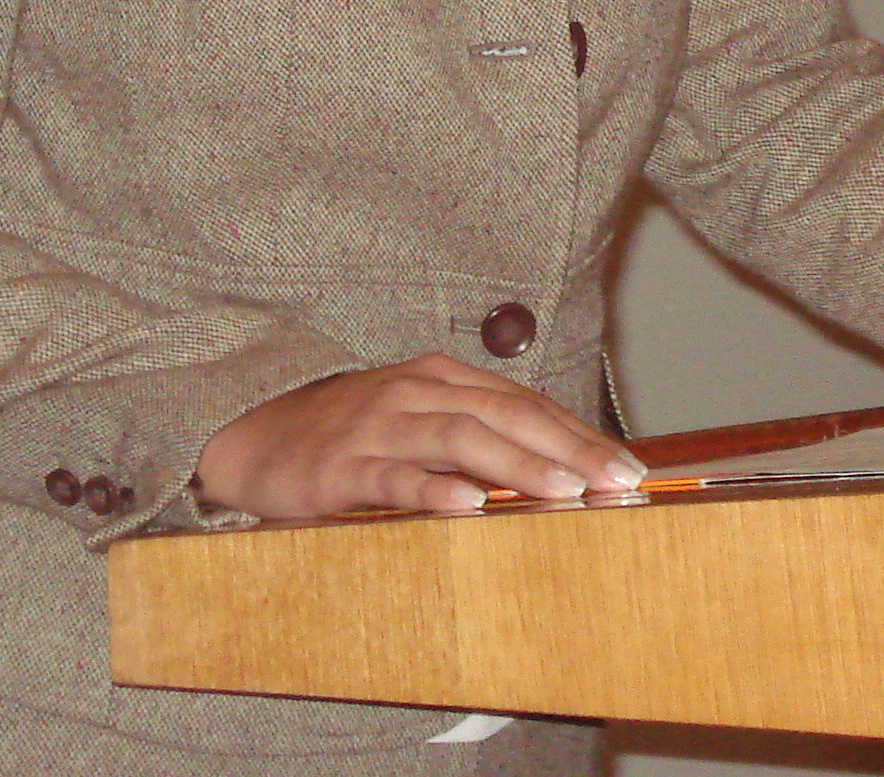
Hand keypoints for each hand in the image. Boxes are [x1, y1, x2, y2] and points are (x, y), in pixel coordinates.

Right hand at [193, 352, 647, 518]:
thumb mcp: (415, 419)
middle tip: (618, 481)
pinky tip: (469, 506)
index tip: (629, 467)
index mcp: (441, 378)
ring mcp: (379, 427)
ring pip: (461, 440)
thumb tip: (557, 469)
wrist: (254, 435)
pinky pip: (395, 478)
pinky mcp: (342, 468)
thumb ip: (476, 435)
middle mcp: (415, 392)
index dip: (580, 433)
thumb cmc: (350, 435)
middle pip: (505, 415)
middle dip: (569, 448)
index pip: (525, 403)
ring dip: (519, 466)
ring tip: (567, 491)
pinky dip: (434, 489)